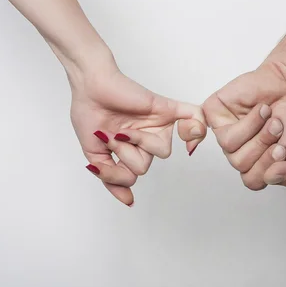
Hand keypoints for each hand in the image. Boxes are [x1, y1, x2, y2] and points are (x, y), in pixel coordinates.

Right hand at [70, 63, 205, 205]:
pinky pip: (193, 118)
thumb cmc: (88, 113)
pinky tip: (189, 134)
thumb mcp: (94, 154)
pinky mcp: (167, 109)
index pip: (131, 176)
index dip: (115, 175)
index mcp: (129, 150)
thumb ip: (111, 178)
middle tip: (111, 136)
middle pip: (144, 167)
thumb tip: (130, 201)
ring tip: (124, 128)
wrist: (90, 86)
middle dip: (123, 154)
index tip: (99, 160)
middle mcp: (144, 140)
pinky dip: (197, 128)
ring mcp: (157, 126)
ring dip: (137, 142)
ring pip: (162, 152)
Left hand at [203, 59, 285, 189]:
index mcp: (253, 162)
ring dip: (257, 133)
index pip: (252, 180)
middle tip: (277, 128)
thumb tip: (271, 178)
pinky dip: (247, 122)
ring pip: (230, 149)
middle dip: (264, 146)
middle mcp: (237, 149)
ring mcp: (224, 132)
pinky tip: (259, 110)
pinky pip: (224, 132)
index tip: (283, 149)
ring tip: (270, 117)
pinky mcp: (214, 115)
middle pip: (241, 165)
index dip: (268, 168)